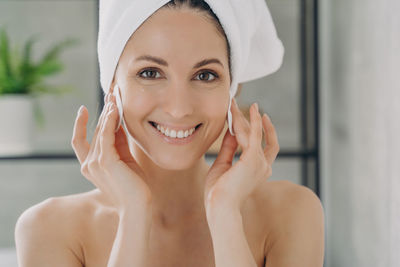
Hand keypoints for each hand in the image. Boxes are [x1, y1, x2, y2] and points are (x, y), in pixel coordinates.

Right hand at [71, 88, 151, 213]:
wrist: (139, 206)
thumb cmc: (134, 186)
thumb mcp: (125, 161)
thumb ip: (119, 143)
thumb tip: (119, 123)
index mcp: (90, 167)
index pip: (79, 142)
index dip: (79, 124)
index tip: (83, 108)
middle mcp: (88, 165)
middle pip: (93, 131)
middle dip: (103, 111)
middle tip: (110, 95)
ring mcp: (95, 163)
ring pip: (100, 131)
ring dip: (108, 113)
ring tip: (115, 98)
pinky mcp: (106, 161)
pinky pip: (106, 135)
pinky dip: (110, 120)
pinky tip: (115, 109)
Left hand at [204, 98, 278, 211]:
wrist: (219, 206)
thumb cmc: (219, 192)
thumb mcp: (222, 165)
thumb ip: (228, 148)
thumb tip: (231, 131)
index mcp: (257, 170)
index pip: (260, 145)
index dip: (255, 130)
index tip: (247, 117)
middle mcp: (264, 166)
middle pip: (258, 136)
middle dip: (246, 120)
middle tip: (235, 106)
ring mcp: (261, 163)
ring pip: (253, 133)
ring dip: (243, 117)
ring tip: (233, 105)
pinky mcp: (254, 159)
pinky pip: (256, 135)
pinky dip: (255, 121)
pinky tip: (253, 109)